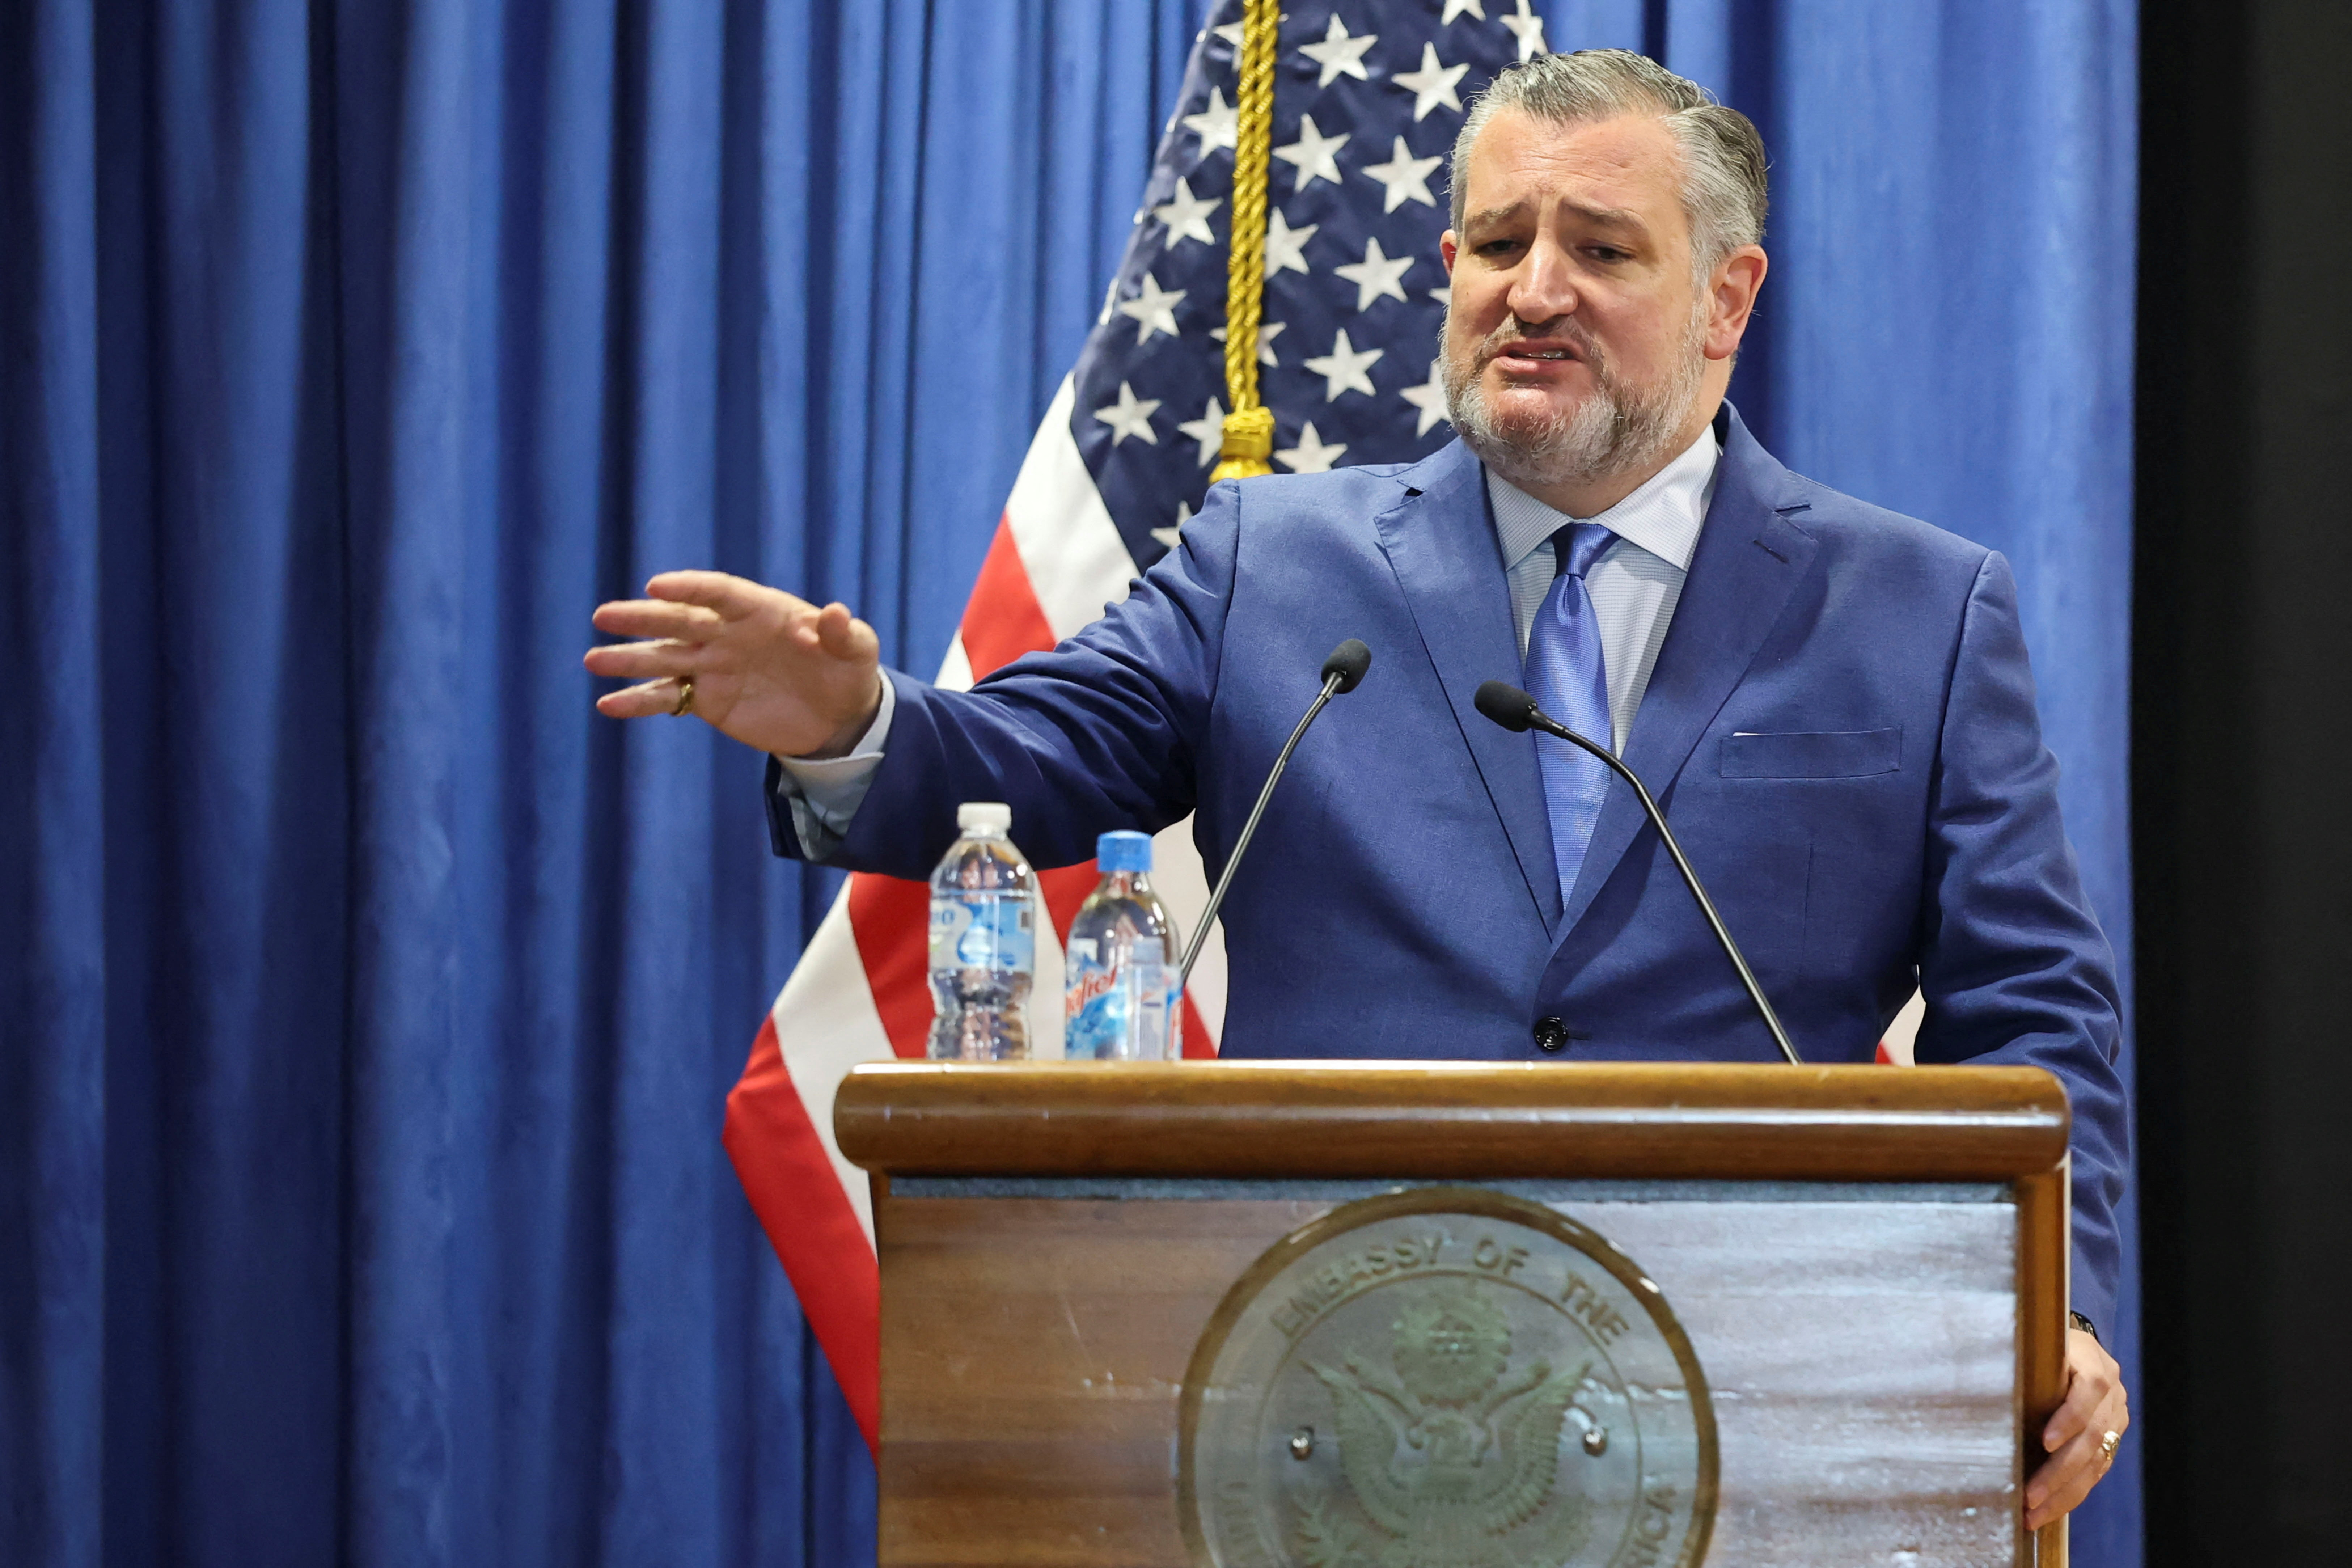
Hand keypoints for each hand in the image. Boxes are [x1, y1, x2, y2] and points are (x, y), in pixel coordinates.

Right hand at [584, 571, 882, 757]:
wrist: (839, 717)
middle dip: (642, 618)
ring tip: (594, 660)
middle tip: (604, 616)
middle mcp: (728, 633)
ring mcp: (713, 665)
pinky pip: (667, 697)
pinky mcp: (706, 699)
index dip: (688, 587)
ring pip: (664, 657)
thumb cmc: (847, 673)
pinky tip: (609, 704)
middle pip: (679, 620)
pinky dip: (639, 700)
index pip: (718, 592)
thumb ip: (845, 634)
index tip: (657, 586)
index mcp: (760, 610)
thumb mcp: (858, 652)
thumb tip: (835, 613)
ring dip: (629, 659)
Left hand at [2025, 1327, 2127, 1529]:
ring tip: (2034, 1514)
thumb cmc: (2037, 1346)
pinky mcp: (2114, 1439)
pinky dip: (2071, 1492)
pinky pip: (2096, 1471)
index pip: (2088, 1390)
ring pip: (2096, 1462)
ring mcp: (2116, 1418)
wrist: (2073, 1349)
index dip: (2069, 1418)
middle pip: (2092, 1436)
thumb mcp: (2030, 1344)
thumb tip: (1966, 1379)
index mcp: (2092, 1362)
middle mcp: (2112, 1392)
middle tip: (2029, 1497)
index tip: (2045, 1442)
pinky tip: (2049, 1509)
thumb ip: (2012, 1361)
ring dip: (2064, 1493)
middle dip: (2059, 1472)